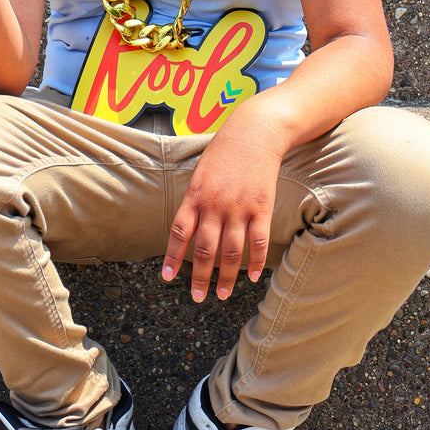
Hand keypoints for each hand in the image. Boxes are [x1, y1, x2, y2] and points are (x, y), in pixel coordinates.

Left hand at [161, 122, 282, 301]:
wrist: (254, 132)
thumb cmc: (224, 152)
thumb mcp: (200, 173)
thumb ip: (194, 201)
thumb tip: (188, 229)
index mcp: (195, 196)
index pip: (180, 232)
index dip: (173, 257)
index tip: (168, 278)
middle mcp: (215, 205)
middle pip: (205, 249)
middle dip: (200, 277)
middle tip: (198, 297)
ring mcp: (239, 208)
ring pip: (231, 252)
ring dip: (226, 277)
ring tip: (222, 295)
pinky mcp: (262, 208)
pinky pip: (258, 242)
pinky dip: (255, 262)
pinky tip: (252, 277)